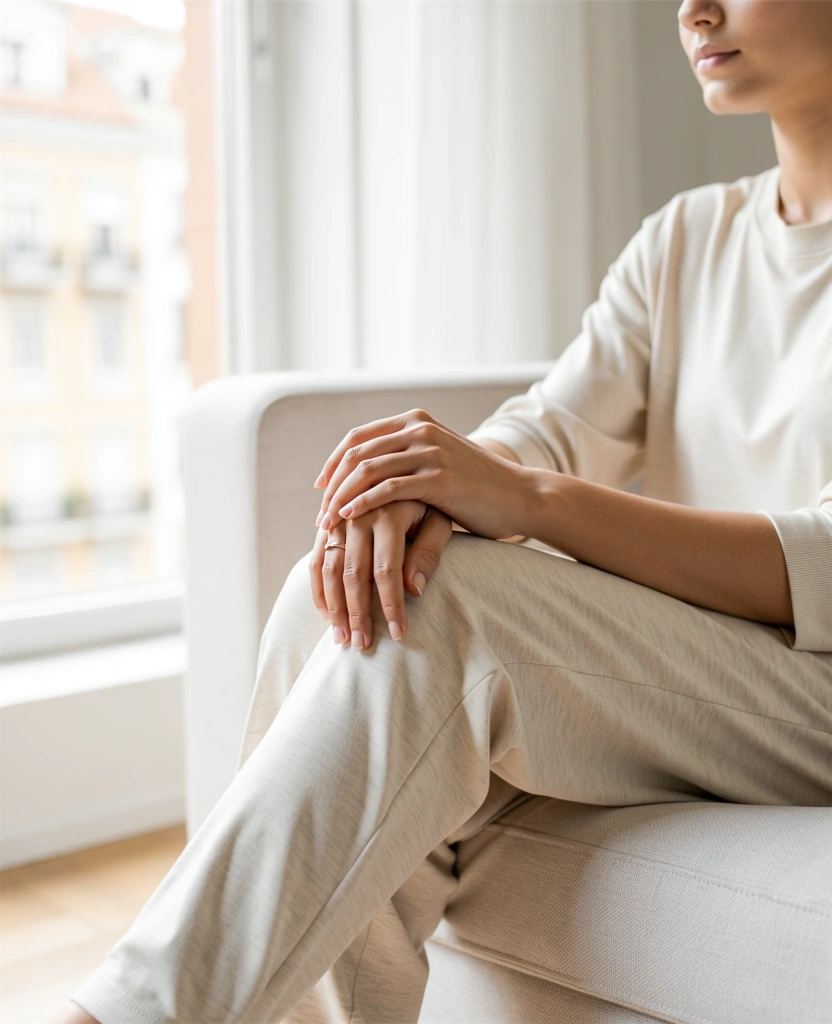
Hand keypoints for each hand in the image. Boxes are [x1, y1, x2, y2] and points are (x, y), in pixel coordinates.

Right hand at [309, 498, 453, 649]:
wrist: (400, 468)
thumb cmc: (429, 502)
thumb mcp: (439, 519)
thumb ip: (429, 552)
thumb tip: (414, 589)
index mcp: (390, 512)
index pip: (387, 570)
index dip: (392, 605)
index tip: (399, 635)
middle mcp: (359, 514)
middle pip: (354, 574)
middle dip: (358, 614)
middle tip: (362, 646)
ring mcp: (338, 519)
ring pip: (330, 570)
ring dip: (334, 608)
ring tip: (342, 638)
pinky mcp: (326, 525)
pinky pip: (316, 560)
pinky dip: (318, 590)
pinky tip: (326, 615)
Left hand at [313, 409, 530, 539]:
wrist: (521, 497)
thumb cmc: (478, 489)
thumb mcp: (438, 462)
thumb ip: (408, 459)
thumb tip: (369, 474)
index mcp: (417, 421)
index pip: (359, 437)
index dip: (333, 462)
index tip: (320, 488)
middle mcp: (421, 429)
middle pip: (357, 453)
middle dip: (332, 484)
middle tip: (319, 513)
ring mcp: (430, 451)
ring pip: (368, 470)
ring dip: (341, 497)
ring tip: (327, 523)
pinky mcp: (439, 477)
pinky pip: (388, 488)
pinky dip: (363, 503)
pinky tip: (349, 518)